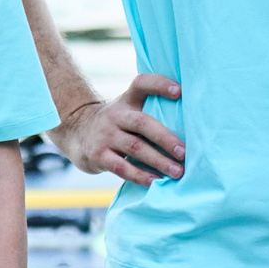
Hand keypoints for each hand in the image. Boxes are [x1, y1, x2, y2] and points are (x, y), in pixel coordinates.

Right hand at [47, 75, 184, 184]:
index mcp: (127, 101)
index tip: (180, 91)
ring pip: (135, 148)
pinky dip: (141, 176)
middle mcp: (116, 115)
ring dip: (159, 161)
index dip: (160, 84)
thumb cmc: (116, 124)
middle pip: (143, 123)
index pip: (142, 84)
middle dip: (166, 138)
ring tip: (178, 172)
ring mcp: (105, 135)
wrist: (75, 132)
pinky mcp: (98, 155)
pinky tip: (156, 183)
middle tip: (184, 153)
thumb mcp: (127, 110)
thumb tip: (192, 127)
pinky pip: (122, 167)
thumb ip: (150, 112)